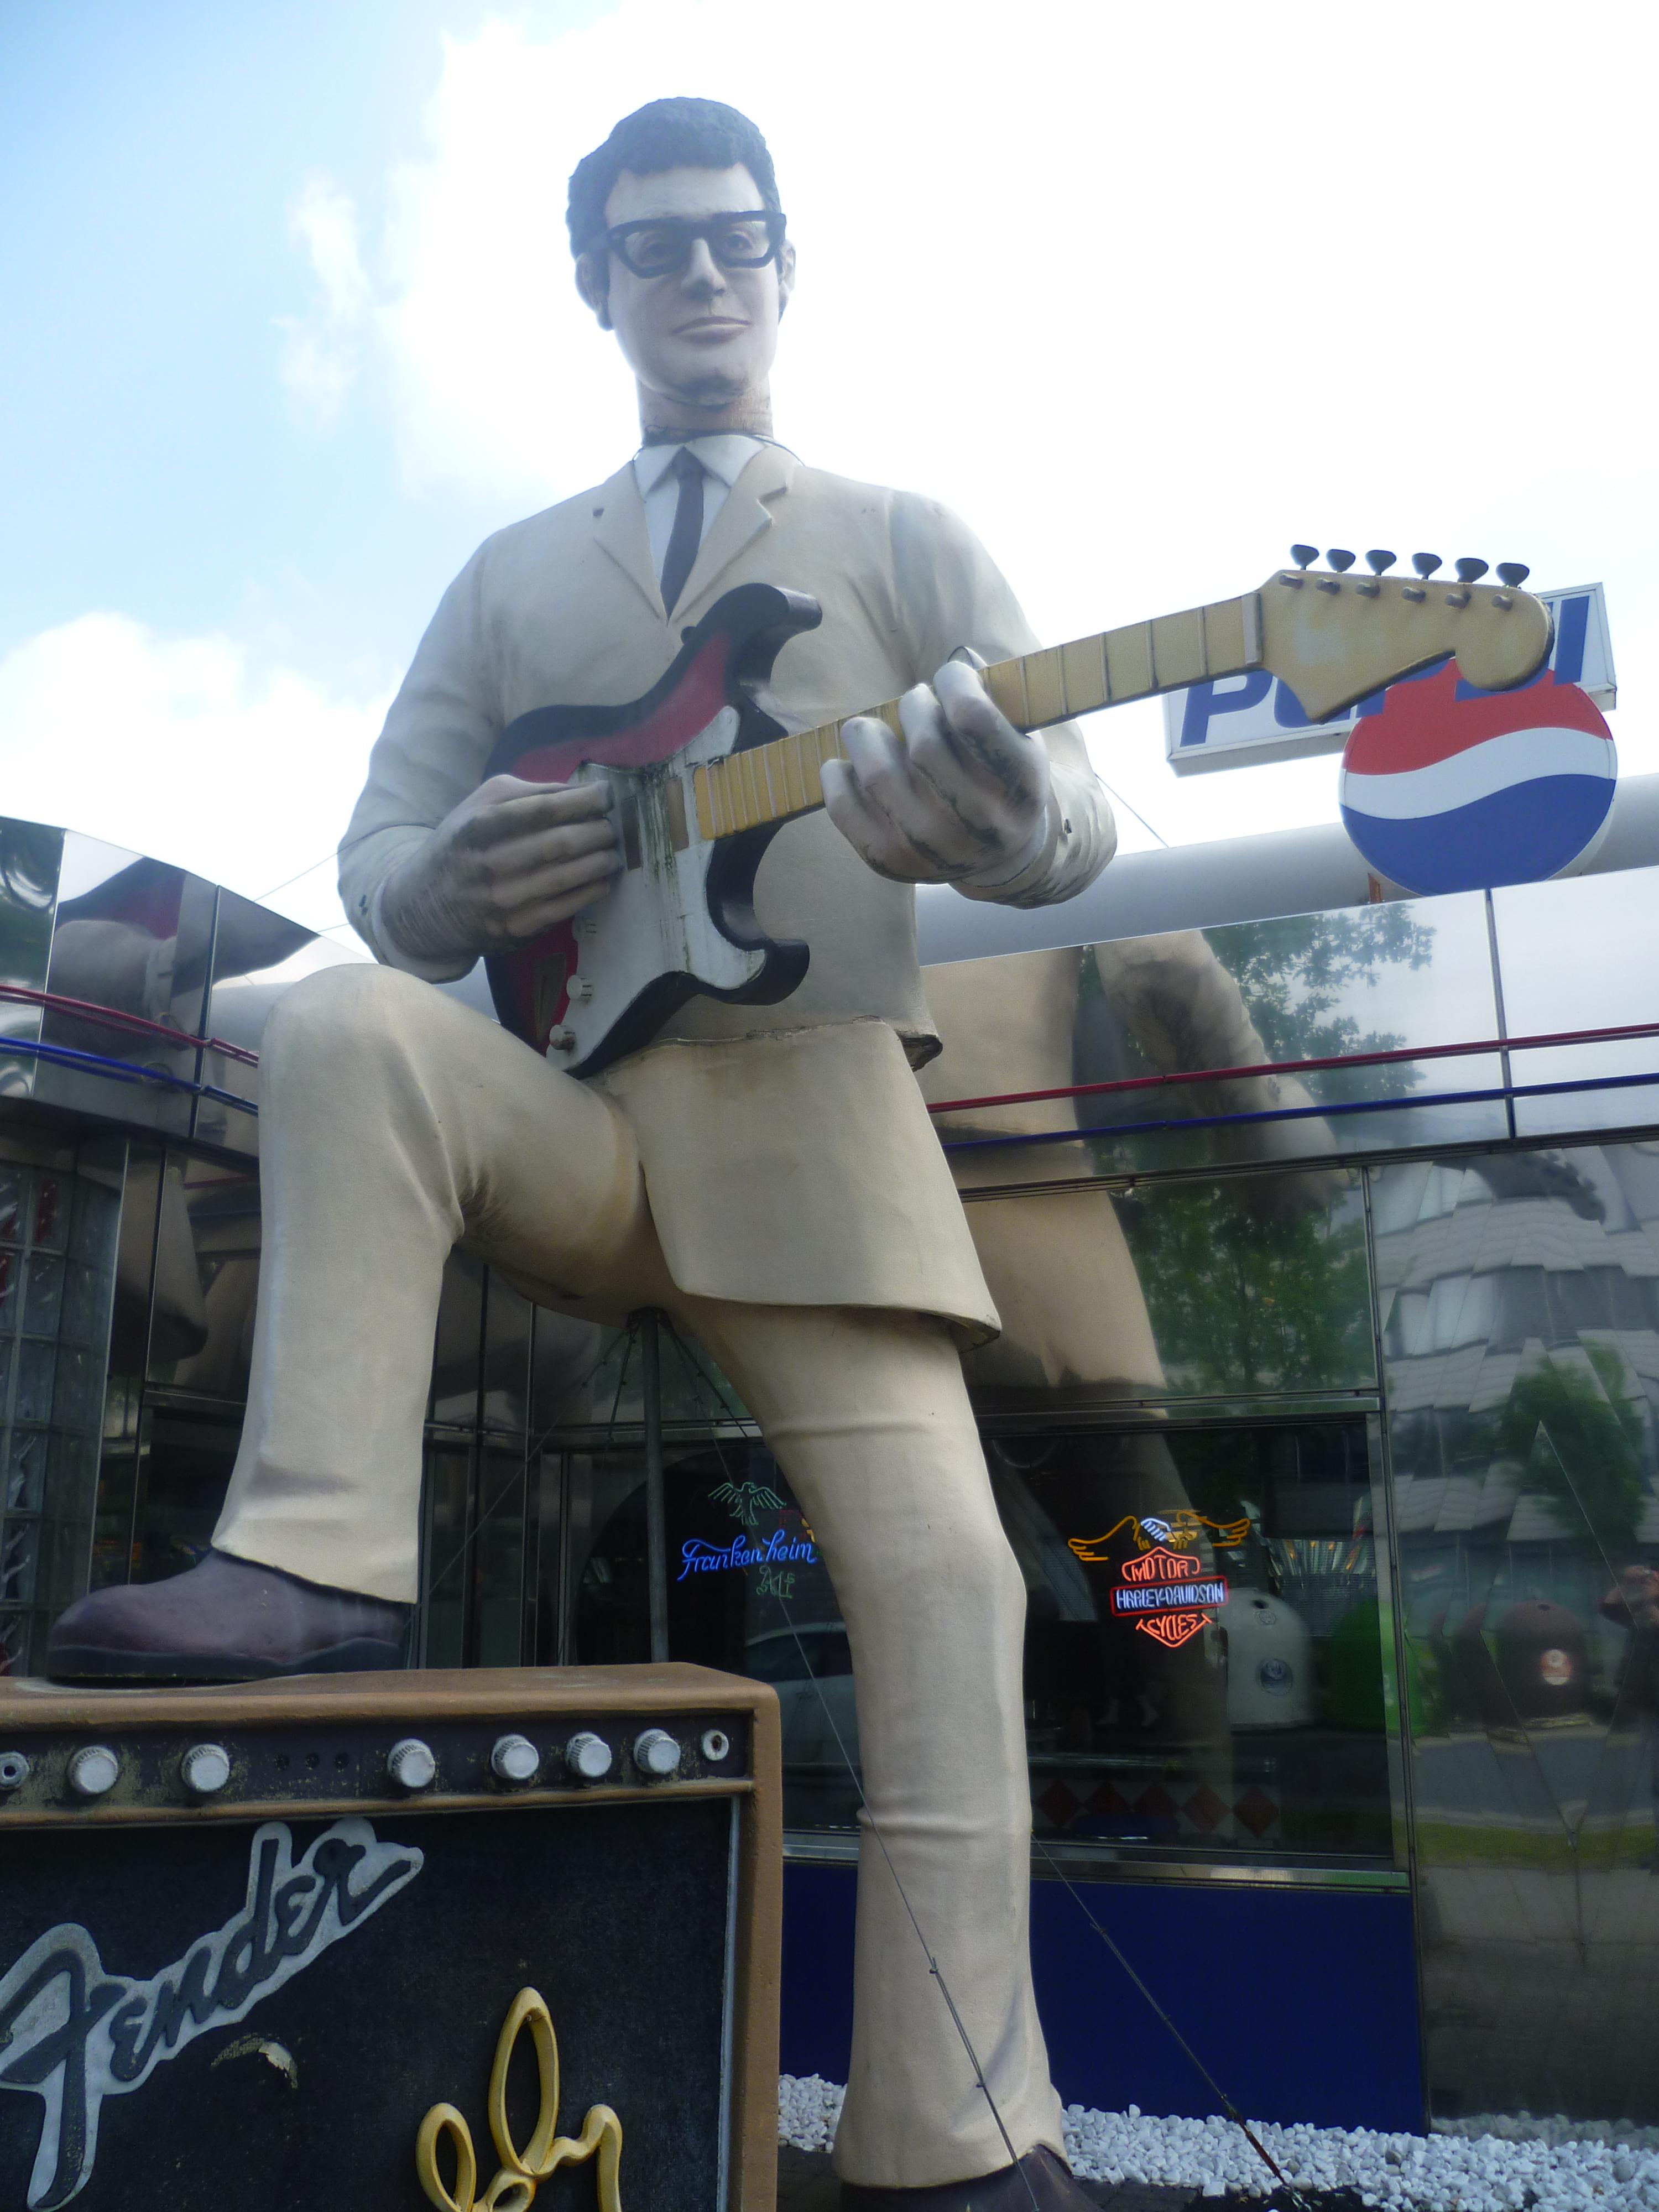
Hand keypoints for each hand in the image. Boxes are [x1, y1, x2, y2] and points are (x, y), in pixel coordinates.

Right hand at [378, 774, 620, 962]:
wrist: (424, 905)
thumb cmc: (462, 845)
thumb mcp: (480, 807)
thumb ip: (527, 794)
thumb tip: (580, 791)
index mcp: (480, 824)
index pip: (544, 809)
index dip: (584, 801)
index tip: (607, 795)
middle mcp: (490, 862)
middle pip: (561, 843)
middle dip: (598, 832)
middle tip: (614, 827)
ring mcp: (502, 899)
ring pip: (566, 877)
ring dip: (600, 862)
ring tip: (614, 851)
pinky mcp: (514, 928)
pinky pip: (563, 909)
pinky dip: (591, 892)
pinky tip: (604, 880)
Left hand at [820, 658, 1051, 885]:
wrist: (1000, 855)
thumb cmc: (1001, 775)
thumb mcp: (1020, 736)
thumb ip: (997, 696)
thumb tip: (958, 661)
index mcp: (1020, 784)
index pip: (972, 717)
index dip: (952, 681)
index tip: (949, 678)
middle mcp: (979, 823)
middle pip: (923, 743)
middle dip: (912, 705)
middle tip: (915, 703)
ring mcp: (933, 847)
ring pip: (877, 773)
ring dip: (867, 734)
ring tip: (874, 730)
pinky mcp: (891, 861)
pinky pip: (844, 806)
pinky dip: (837, 774)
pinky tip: (850, 764)